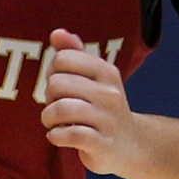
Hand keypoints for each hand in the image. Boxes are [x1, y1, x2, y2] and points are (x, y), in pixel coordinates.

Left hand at [39, 28, 137, 175]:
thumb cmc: (100, 108)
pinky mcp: (102, 143)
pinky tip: (59, 136)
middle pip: (56, 84)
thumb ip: (73, 53)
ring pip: (60, 109)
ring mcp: (108, 119)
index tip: (61, 86)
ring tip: (55, 123)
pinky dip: (55, 136)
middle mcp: (110, 93)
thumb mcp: (91, 78)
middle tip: (59, 106)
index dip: (52, 73)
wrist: (130, 145)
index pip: (62, 59)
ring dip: (48, 118)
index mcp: (106, 72)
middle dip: (49, 97)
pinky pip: (68, 134)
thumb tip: (57, 33)